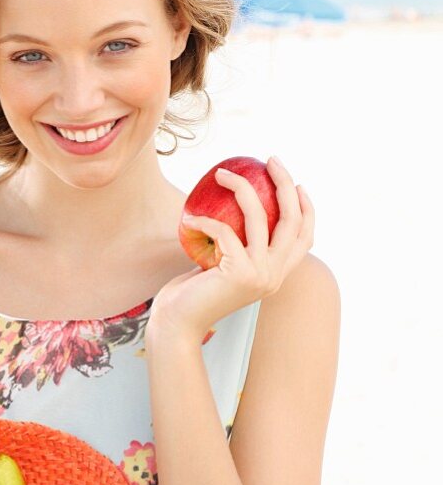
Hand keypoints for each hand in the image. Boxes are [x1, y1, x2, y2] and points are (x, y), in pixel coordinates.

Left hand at [147, 156, 313, 336]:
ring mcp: (260, 275)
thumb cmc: (192, 294)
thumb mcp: (221, 266)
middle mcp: (274, 276)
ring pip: (259, 218)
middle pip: (292, 220)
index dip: (306, 208)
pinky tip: (188, 218)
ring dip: (241, 188)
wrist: (177, 325)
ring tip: (222, 172)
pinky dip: (205, 221)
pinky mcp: (239, 273)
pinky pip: (225, 231)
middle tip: (270, 159)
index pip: (305, 238)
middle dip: (284, 183)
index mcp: (276, 275)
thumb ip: (236, 247)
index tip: (296, 183)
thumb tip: (234, 208)